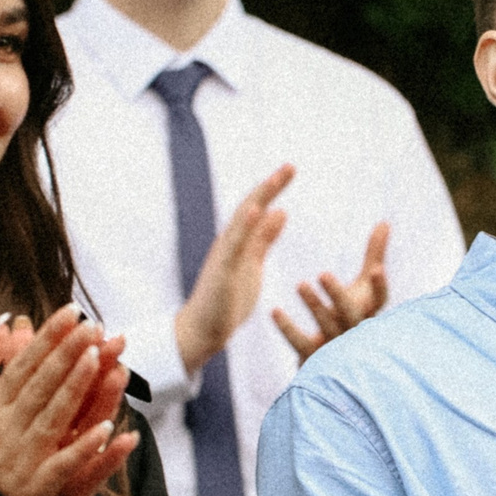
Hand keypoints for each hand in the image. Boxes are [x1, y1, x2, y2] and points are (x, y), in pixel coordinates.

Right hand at [0, 307, 140, 495]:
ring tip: (99, 360)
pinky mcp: (37, 485)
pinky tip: (107, 428)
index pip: (25, 364)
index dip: (48, 338)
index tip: (71, 312)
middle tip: (93, 326)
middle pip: (42, 384)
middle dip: (67, 354)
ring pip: (53, 416)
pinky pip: (63, 463)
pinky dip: (83, 447)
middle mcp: (7, 427)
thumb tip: (1, 321)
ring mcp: (23, 456)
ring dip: (75, 388)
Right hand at [173, 165, 293, 374]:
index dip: (273, 188)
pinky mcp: (222, 270)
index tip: (290, 170)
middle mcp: (230, 241)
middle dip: (270, 186)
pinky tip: (257, 210)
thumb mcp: (253, 262)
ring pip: (241, 221)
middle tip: (291, 166)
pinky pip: (234, 245)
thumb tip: (280, 211)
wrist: (205, 328)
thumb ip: (264, 238)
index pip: (258, 207)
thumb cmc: (228, 299)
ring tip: (275, 180)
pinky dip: (245, 226)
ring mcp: (224, 254)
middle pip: (250, 207)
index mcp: (240, 240)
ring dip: (258, 199)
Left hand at [272, 221, 390, 360]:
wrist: (335, 363)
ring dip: (314, 306)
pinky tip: (274, 311)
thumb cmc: (351, 315)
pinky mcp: (315, 359)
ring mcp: (336, 347)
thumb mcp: (363, 286)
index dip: (380, 288)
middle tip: (322, 274)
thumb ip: (374, 255)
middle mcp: (355, 331)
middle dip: (338, 295)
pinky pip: (302, 345)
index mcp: (368, 311)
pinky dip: (288, 329)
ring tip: (299, 284)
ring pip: (327, 328)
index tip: (377, 269)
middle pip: (352, 315)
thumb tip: (385, 222)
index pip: (380, 301)